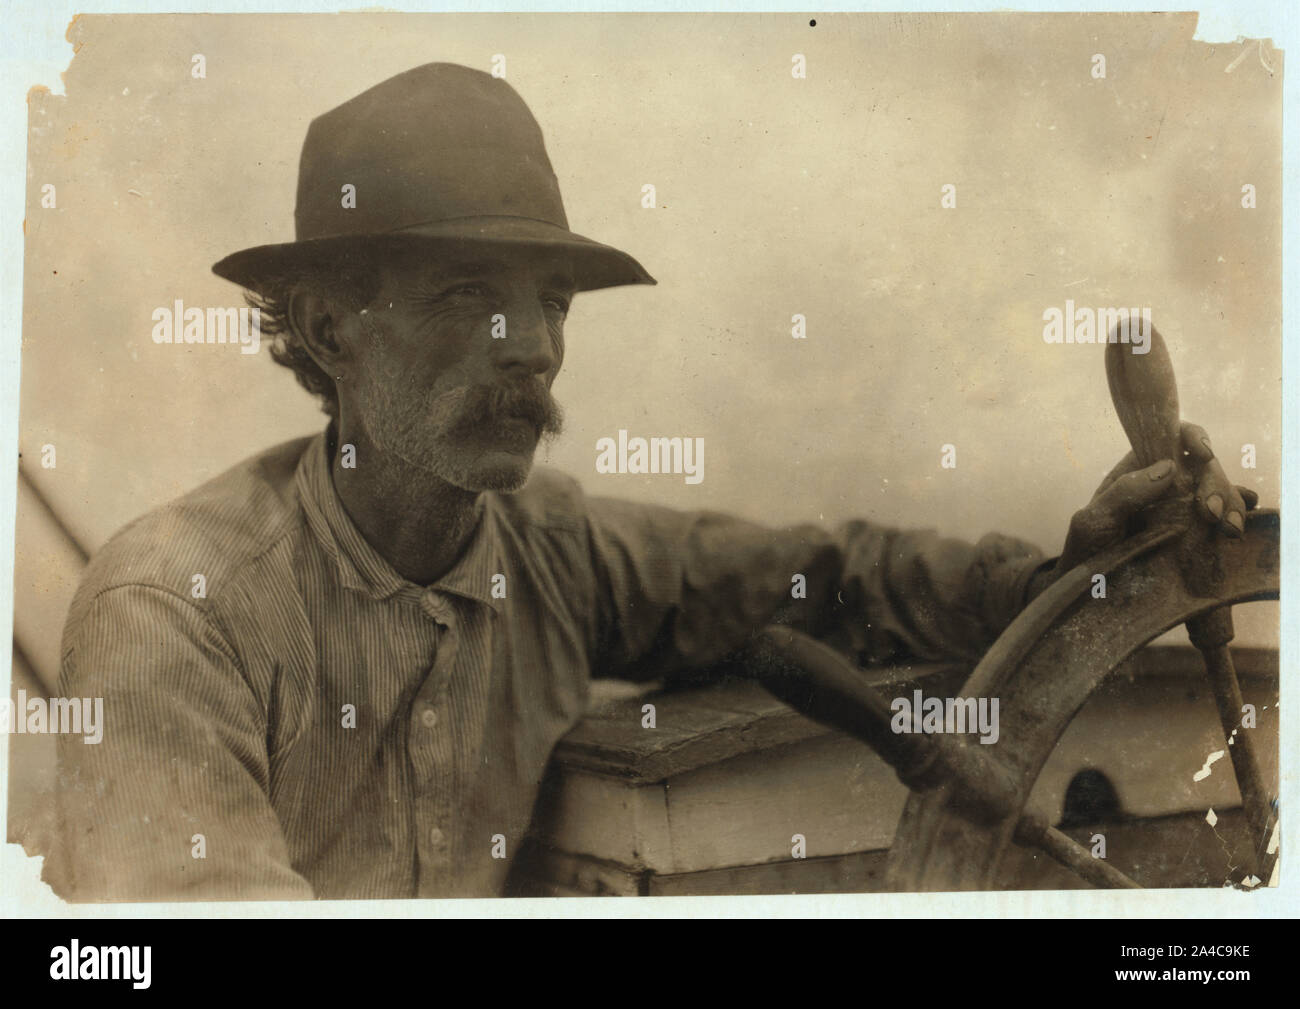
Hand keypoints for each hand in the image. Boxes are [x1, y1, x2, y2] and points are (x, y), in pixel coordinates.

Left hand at [1052, 422, 1258, 577]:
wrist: (1091, 593)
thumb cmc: (1086, 550)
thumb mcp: (1094, 521)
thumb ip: (1124, 492)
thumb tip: (1168, 467)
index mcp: (1139, 471)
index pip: (1171, 439)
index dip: (1192, 437)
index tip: (1203, 453)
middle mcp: (1166, 485)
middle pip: (1203, 466)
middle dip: (1215, 482)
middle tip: (1210, 512)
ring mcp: (1184, 508)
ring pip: (1220, 491)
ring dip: (1232, 504)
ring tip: (1228, 529)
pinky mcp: (1196, 532)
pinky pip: (1225, 517)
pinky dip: (1238, 516)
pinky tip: (1238, 526)